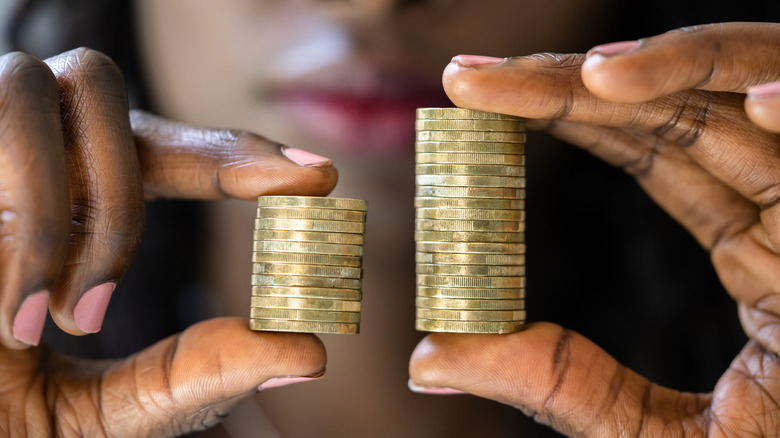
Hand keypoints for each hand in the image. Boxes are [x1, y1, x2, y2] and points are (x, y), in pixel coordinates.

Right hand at [0, 48, 335, 435]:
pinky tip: (2, 313)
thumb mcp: (94, 416)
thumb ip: (190, 379)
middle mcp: (14, 158)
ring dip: (68, 207)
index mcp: (65, 206)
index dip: (239, 154)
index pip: (166, 149)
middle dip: (127, 186)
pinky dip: (21, 223)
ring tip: (42, 319)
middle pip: (103, 91)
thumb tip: (308, 352)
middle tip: (100, 305)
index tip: (319, 178)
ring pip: (42, 91)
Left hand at [409, 22, 779, 435]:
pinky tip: (765, 106)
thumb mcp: (654, 432)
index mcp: (748, 240)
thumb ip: (556, 384)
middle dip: (576, 84)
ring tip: (592, 78)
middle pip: (679, 110)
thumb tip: (427, 358)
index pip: (642, 148)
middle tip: (472, 75)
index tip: (467, 96)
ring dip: (684, 73)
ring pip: (761, 99)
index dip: (557, 111)